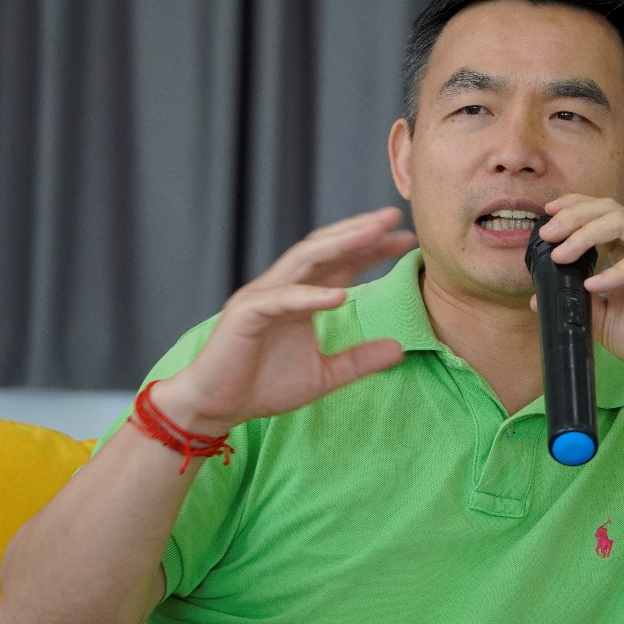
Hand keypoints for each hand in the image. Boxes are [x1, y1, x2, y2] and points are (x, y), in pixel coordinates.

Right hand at [156, 207, 416, 432]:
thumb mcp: (324, 375)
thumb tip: (400, 348)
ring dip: (339, 244)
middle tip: (393, 216)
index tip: (406, 240)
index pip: (342, 263)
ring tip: (372, 233)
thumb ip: (359, 361)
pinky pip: (281, 300)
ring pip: (303, 260)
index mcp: (301, 296)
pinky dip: (309, 296)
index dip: (373, 249)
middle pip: (325, 248)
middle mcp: (283, 287)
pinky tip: (338, 295)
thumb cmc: (263, 386)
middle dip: (359, 231)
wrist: (217, 407)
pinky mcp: (245, 315)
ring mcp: (262, 297)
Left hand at [536, 195, 623, 381]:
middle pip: (608, 210)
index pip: (601, 214)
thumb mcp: (603, 320)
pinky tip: (594, 284)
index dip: (574, 207)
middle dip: (574, 217)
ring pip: (622, 223)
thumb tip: (537, 297)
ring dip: (586, 235)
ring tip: (562, 254)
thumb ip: (577, 303)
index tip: (546, 215)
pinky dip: (615, 271)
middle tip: (548, 233)